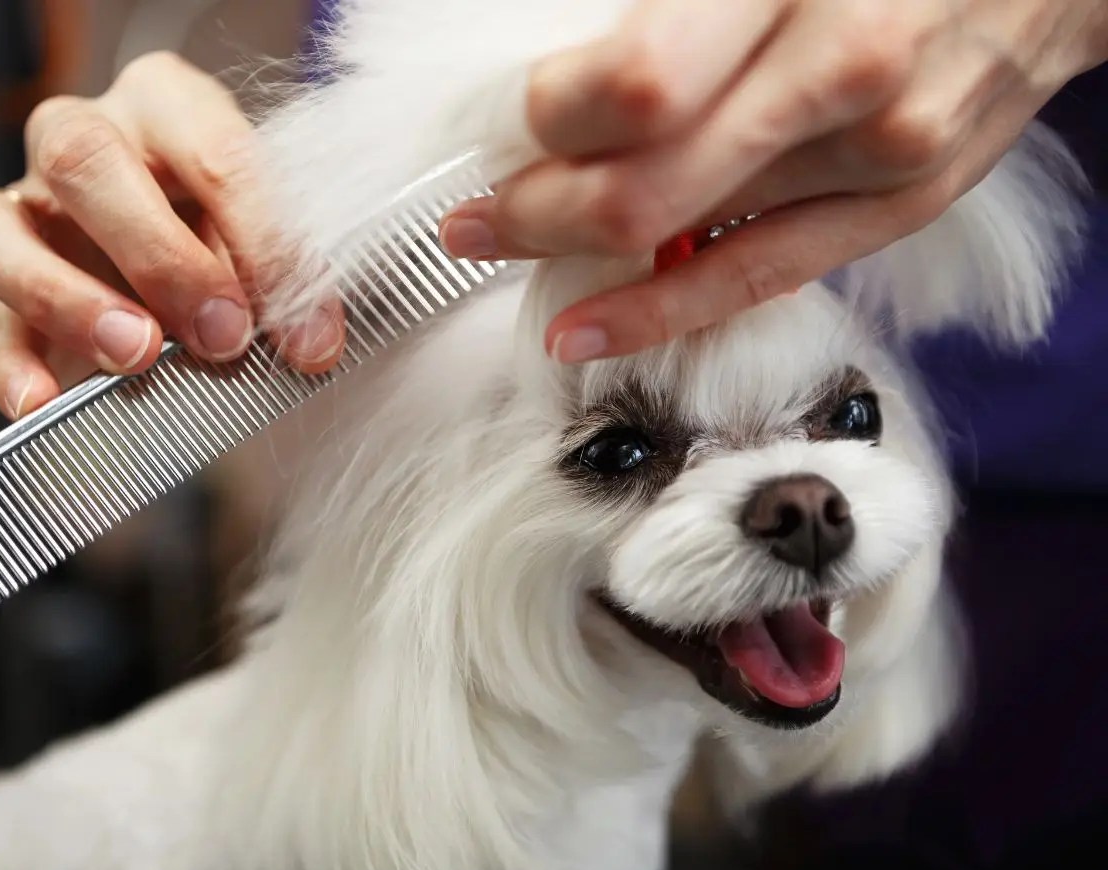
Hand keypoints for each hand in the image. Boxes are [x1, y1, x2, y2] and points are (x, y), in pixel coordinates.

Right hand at [0, 52, 344, 419]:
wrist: (186, 252)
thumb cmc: (233, 229)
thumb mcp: (266, 233)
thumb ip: (277, 270)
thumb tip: (306, 336)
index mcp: (169, 104)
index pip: (216, 153)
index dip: (267, 246)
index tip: (308, 334)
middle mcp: (85, 135)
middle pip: (83, 160)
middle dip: (160, 257)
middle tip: (222, 336)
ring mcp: (28, 202)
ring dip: (69, 300)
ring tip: (135, 356)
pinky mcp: (1, 275)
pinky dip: (11, 364)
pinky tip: (45, 403)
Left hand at [439, 0, 1107, 362]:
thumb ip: (678, 1)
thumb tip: (571, 68)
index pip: (637, 88)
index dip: (549, 122)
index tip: (509, 128)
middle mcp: (844, 71)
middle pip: (646, 185)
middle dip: (535, 211)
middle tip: (474, 218)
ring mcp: (882, 153)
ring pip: (693, 245)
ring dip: (578, 261)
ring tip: (508, 256)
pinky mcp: (902, 206)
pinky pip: (761, 280)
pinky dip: (662, 313)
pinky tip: (593, 329)